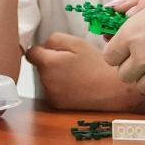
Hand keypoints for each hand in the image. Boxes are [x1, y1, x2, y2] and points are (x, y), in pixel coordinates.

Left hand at [25, 32, 139, 111]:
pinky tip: (76, 84)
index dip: (41, 48)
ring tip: (75, 72)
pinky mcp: (58, 105)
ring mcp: (51, 95)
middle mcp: (46, 81)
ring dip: (54, 74)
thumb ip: (54, 39)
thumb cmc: (97, 64)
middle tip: (71, 60)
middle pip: (39, 66)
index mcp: (48, 63)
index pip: (31, 53)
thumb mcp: (77, 42)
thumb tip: (43, 45)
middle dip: (49, 61)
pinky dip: (59, 86)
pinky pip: (52, 90)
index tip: (51, 49)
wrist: (113, 89)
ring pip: (45, 78)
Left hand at [103, 0, 144, 92]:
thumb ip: (136, 8)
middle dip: (130, 67)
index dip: (116, 52)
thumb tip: (124, 14)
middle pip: (124, 75)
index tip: (122, 49)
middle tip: (140, 56)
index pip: (109, 56)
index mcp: (132, 35)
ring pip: (143, 86)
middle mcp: (143, 57)